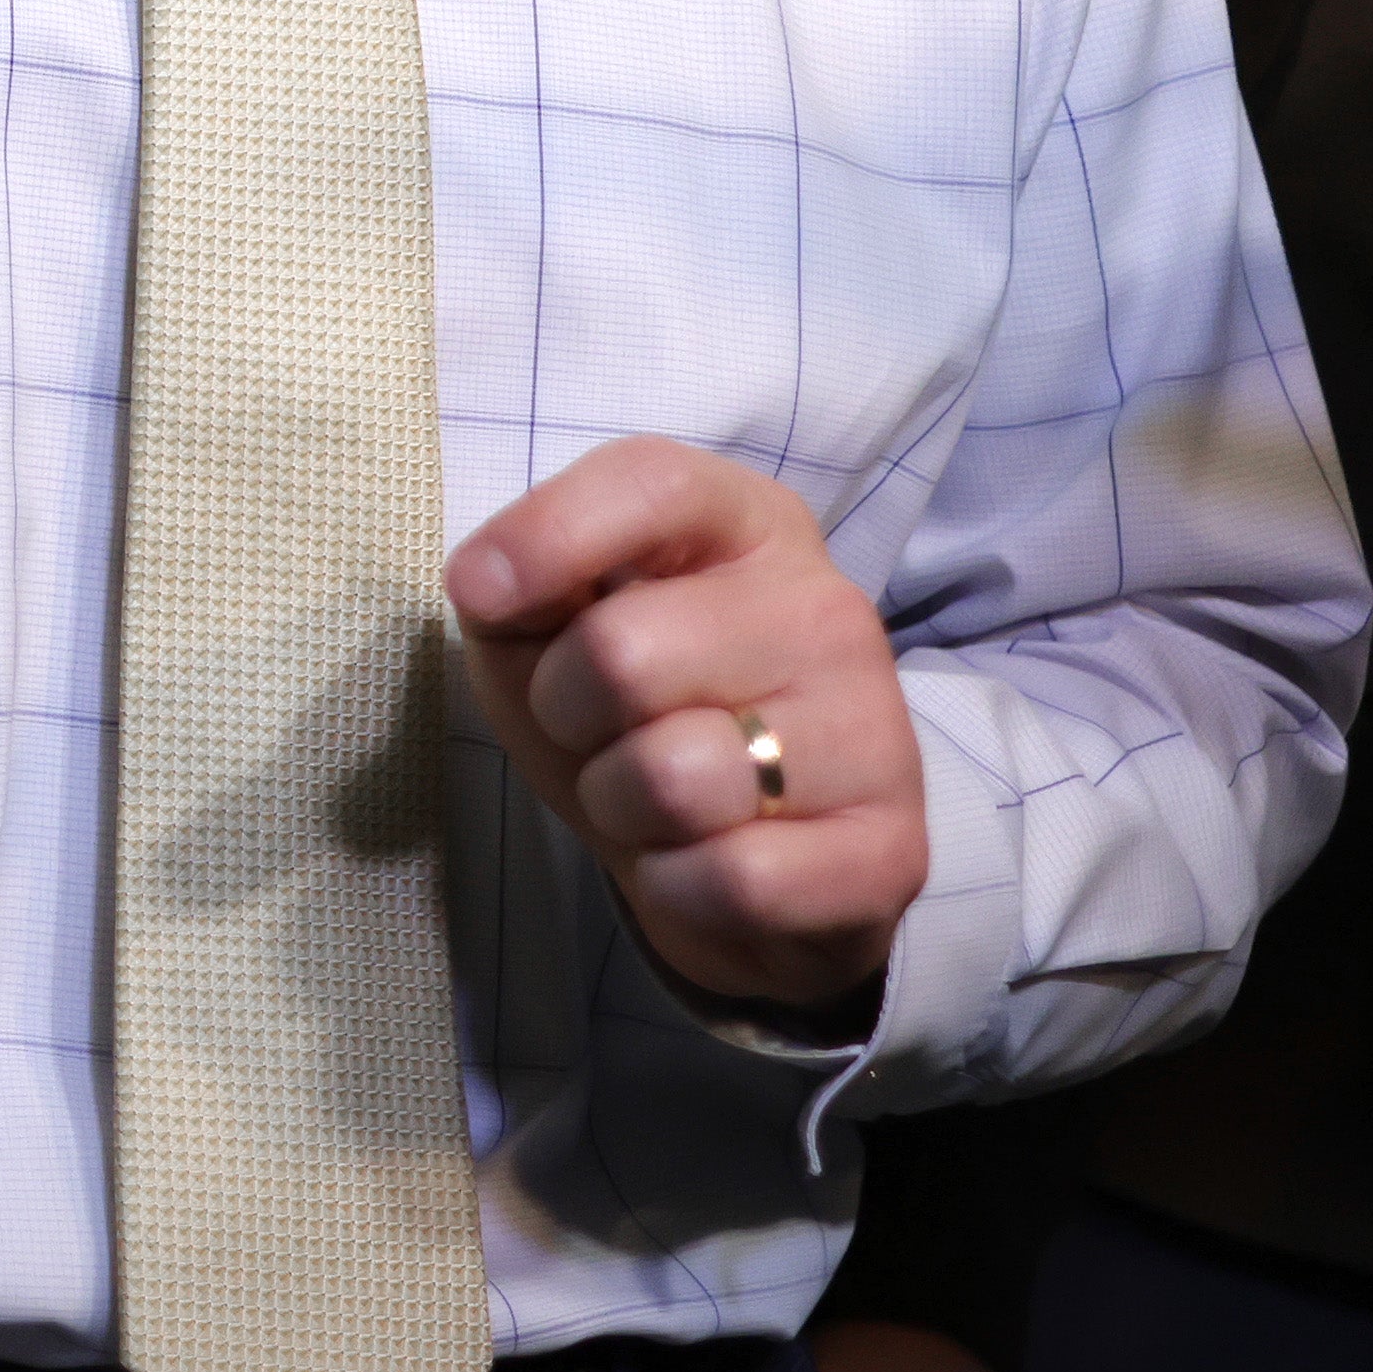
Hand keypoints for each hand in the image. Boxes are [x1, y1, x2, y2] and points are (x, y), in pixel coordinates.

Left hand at [446, 443, 924, 1011]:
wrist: (732, 869)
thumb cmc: (628, 723)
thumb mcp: (544, 637)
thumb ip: (512, 590)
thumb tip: (488, 582)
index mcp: (748, 526)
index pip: (654, 484)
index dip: (549, 534)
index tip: (484, 592)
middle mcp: (827, 610)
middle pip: (622, 651)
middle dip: (567, 718)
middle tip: (601, 735)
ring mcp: (874, 728)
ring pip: (672, 778)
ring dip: (621, 808)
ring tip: (655, 800)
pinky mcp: (888, 850)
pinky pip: (730, 878)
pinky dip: (678, 887)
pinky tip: (703, 864)